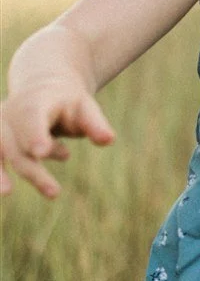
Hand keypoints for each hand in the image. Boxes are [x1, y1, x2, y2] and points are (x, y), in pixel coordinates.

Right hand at [0, 81, 115, 198]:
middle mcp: (12, 114)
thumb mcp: (85, 108)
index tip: (40, 152)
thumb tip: (108, 140)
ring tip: (6, 192)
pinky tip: (3, 189)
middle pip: (18, 146)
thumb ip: (94, 124)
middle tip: (55, 193)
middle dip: (33, 171)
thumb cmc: (68, 103)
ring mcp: (0, 127)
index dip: (34, 135)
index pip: (32, 119)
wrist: (41, 87)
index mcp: (35, 103)